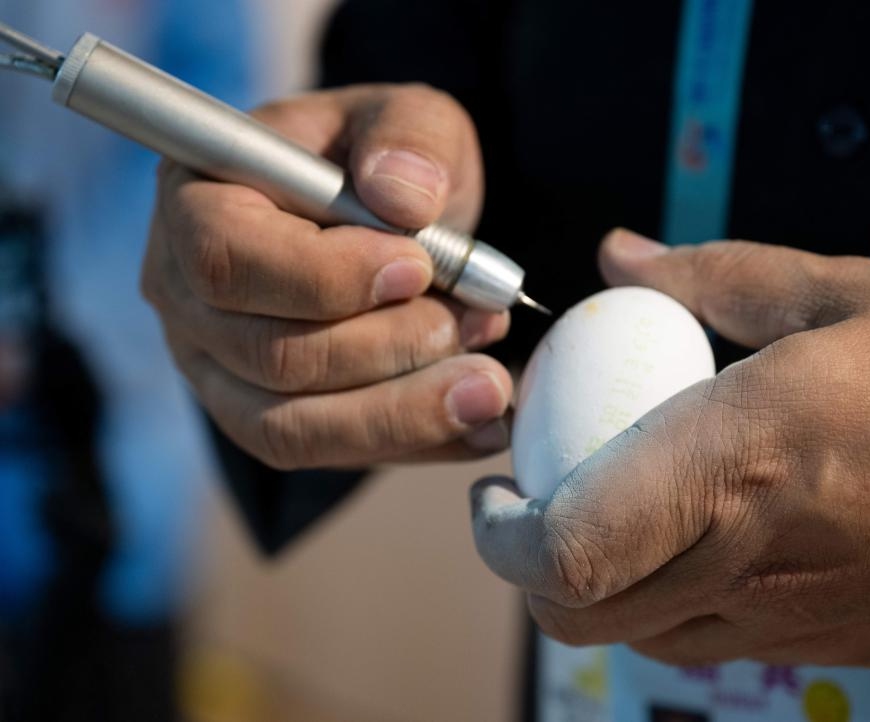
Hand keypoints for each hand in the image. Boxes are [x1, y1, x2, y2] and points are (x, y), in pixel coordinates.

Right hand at [143, 85, 511, 468]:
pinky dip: (415, 444)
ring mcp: (218, 371)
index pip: (227, 258)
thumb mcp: (411, 119)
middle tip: (482, 321)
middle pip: (270, 356)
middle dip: (392, 349)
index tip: (418, 266)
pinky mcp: (267, 422)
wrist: (393, 226)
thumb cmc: (384, 162)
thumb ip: (409, 139)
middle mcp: (187, 297)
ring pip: (296, 428)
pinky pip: (331, 456)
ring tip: (491, 383)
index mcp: (199, 201)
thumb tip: (403, 196)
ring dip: (406, 412)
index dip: (325, 277)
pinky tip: (483, 424)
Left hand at [471, 229, 869, 666]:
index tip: (493, 490)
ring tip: (595, 518)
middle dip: (525, 569)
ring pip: (631, 639)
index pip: (567, 546)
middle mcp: (749, 557)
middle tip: (527, 503)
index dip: (501, 537)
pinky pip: (700, 645)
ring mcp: (786, 619)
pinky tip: (680, 543)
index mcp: (741, 460)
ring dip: (585, 588)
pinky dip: (654, 605)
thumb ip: (711, 275)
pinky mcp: (820, 648)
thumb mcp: (843, 293)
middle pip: (578, 612)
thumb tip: (620, 256)